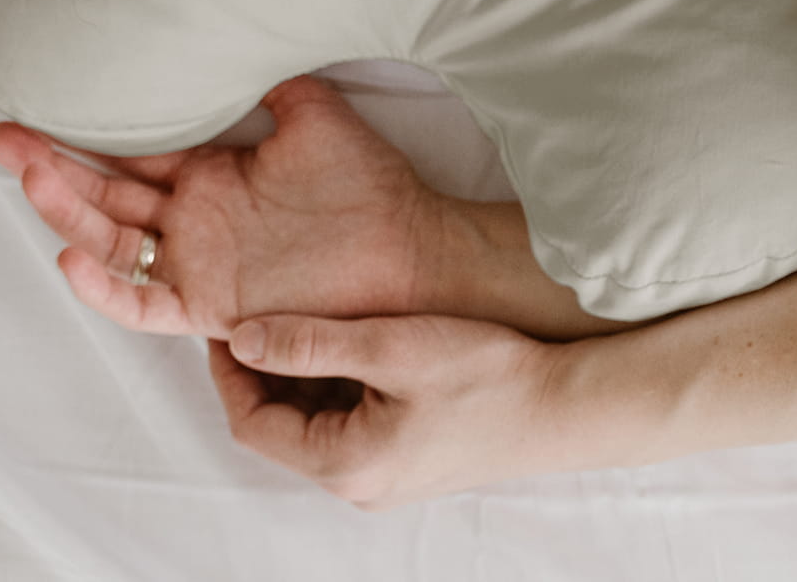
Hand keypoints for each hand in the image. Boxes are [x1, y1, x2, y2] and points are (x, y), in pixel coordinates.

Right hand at [0, 76, 456, 338]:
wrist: (415, 252)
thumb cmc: (376, 189)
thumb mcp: (317, 114)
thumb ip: (273, 81)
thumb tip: (240, 33)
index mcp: (215, 176)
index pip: (134, 152)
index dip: (84, 134)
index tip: (35, 103)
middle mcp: (197, 221)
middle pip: (105, 195)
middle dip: (50, 166)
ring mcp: (201, 265)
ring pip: (113, 243)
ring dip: (67, 213)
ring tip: (29, 175)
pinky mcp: (215, 306)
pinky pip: (146, 304)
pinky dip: (106, 289)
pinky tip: (71, 258)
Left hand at [211, 312, 590, 508]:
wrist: (567, 407)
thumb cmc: (486, 375)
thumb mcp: (390, 344)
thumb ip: (310, 341)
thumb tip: (241, 338)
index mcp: (344, 464)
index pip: (253, 423)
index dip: (231, 371)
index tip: (230, 320)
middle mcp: (358, 485)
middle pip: (282, 428)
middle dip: (267, 371)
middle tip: (265, 312)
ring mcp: (386, 479)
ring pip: (317, 425)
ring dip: (305, 377)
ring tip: (309, 319)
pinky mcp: (411, 464)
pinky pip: (353, 427)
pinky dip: (341, 388)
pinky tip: (356, 346)